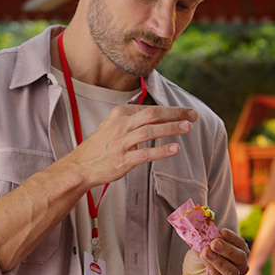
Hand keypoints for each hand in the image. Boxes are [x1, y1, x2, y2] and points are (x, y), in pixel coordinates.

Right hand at [68, 104, 197, 186]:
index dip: (171, 110)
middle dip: (175, 113)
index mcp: (120, 114)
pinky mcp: (122, 159)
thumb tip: (153, 114)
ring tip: (187, 128)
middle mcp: (121, 125)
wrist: (81, 166)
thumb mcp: (114, 126)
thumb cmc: (101, 146)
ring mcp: (121, 142)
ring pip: (149, 131)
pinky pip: (144, 153)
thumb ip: (133, 120)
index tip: (187, 112)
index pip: (150, 109)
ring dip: (170, 128)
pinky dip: (161, 150)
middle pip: (152, 114)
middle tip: (193, 115)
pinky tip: (175, 149)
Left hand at [181, 228, 249, 274]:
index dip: (232, 237)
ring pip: (232, 270)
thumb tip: (204, 232)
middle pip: (241, 258)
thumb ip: (205, 240)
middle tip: (214, 243)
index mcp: (237, 253)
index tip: (221, 232)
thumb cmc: (199, 261)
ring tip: (206, 251)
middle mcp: (238, 267)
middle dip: (228, 249)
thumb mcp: (200, 246)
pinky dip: (211, 267)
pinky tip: (203, 258)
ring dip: (219, 260)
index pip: (241, 244)